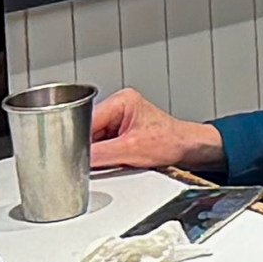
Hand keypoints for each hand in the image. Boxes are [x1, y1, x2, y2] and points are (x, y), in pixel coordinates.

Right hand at [88, 87, 224, 173]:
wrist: (189, 150)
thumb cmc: (172, 142)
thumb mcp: (132, 150)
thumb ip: (100, 155)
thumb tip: (77, 160)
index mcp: (122, 100)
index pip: (86, 120)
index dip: (79, 139)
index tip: (73, 154)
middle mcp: (119, 106)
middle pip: (88, 129)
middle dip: (89, 147)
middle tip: (97, 159)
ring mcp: (119, 119)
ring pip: (93, 139)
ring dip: (97, 152)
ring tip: (116, 157)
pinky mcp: (121, 132)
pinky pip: (102, 144)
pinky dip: (104, 154)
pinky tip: (115, 158)